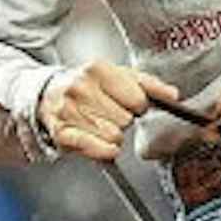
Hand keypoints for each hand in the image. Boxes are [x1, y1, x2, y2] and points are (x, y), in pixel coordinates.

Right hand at [42, 60, 181, 161]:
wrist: (48, 94)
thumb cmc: (88, 85)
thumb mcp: (118, 76)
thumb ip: (148, 84)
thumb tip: (172, 95)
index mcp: (97, 70)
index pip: (138, 100)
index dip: (137, 106)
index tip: (127, 104)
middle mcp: (81, 88)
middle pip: (126, 120)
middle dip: (122, 120)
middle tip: (108, 113)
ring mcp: (69, 111)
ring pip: (114, 137)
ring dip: (112, 135)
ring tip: (99, 123)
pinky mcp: (63, 133)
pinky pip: (99, 149)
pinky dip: (105, 150)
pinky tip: (99, 141)